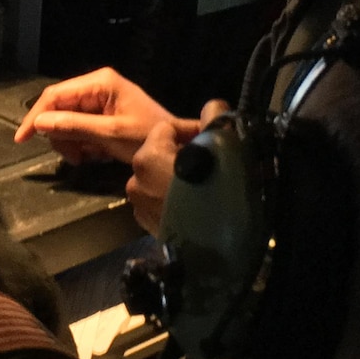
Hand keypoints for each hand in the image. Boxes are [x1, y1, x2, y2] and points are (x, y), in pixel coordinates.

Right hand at [14, 68, 193, 165]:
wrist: (176, 147)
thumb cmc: (149, 136)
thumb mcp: (110, 134)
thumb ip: (74, 126)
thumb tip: (39, 123)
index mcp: (100, 82)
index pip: (55, 95)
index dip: (36, 117)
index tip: (22, 139)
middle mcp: (96, 86)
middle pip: (58, 109)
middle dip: (60, 136)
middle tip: (73, 158)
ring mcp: (99, 101)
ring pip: (66, 122)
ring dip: (71, 144)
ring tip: (86, 159)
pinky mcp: (101, 115)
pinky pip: (79, 129)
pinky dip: (81, 145)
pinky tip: (94, 155)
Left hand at [126, 99, 231, 234]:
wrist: (218, 251)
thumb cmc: (219, 192)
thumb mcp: (224, 146)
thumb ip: (214, 119)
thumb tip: (213, 108)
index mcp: (146, 157)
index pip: (166, 128)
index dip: (193, 130)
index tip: (214, 140)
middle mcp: (135, 182)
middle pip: (162, 155)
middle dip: (186, 156)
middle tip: (215, 164)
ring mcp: (140, 208)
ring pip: (162, 180)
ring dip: (181, 180)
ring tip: (210, 188)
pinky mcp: (151, 230)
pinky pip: (164, 204)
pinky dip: (179, 202)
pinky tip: (201, 208)